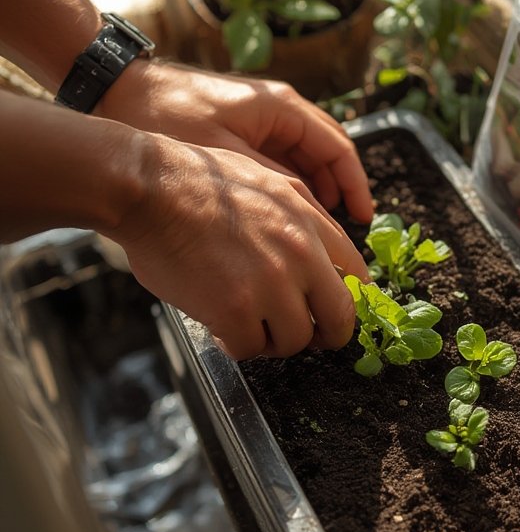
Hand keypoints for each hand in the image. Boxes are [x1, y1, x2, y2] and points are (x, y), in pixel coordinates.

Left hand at [100, 61, 373, 223]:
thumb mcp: (224, 159)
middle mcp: (278, 109)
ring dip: (315, 194)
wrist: (116, 92)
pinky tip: (285, 217)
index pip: (337, 147)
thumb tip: (310, 220)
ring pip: (304, 161)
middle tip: (344, 235)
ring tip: (318, 234)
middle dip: (339, 194)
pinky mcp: (242, 132)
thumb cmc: (165, 118)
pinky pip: (281, 162)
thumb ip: (272, 185)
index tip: (365, 218)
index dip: (355, 185)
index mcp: (280, 107)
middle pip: (326, 155)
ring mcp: (260, 120)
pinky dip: (290, 188)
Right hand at [114, 134, 369, 359]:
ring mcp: (270, 285)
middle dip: (326, 336)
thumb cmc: (199, 182)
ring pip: (295, 341)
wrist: (150, 187)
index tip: (335, 312)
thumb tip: (325, 261)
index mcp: (310, 224)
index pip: (356, 276)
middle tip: (304, 335)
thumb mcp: (270, 183)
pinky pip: (250, 349)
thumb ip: (304, 220)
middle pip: (340, 320)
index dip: (348, 301)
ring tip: (247, 321)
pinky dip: (235, 345)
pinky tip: (221, 327)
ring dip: (271, 339)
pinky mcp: (235, 311)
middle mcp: (300, 255)